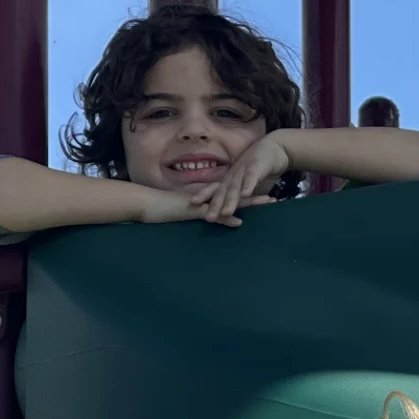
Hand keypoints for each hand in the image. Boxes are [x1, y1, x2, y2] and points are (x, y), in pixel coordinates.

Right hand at [139, 187, 271, 226]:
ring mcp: (201, 203)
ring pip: (229, 202)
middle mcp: (207, 198)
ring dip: (248, 203)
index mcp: (206, 197)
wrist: (144, 203)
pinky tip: (239, 222)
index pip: (231, 195)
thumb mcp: (185, 211)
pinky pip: (212, 215)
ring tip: (267, 203)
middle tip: (275, 198)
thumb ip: (199, 212)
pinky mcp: (192, 211)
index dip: (247, 196)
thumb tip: (210, 217)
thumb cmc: (162, 208)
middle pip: (236, 195)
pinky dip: (225, 219)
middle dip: (255, 197)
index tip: (264, 196)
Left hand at [202, 131, 291, 222]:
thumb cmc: (259, 167)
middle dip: (215, 204)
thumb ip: (240, 194)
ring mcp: (245, 170)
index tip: (193, 204)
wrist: (275, 148)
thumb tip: (231, 208)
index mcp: (231, 178)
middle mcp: (234, 175)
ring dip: (231, 199)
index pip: (215, 188)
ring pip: (236, 186)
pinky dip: (248, 185)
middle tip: (209, 218)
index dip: (204, 195)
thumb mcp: (246, 182)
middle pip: (223, 191)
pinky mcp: (258, 167)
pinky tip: (246, 194)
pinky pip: (252, 177)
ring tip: (226, 212)